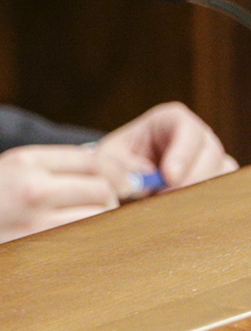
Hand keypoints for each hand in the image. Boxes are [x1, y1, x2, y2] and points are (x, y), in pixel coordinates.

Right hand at [0, 144, 120, 289]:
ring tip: (78, 232)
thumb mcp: (0, 171)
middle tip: (94, 213)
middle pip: (105, 190)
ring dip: (98, 226)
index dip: (110, 175)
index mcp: (24, 160)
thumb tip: (100, 177)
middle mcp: (34, 186)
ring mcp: (36, 222)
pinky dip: (85, 246)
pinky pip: (82, 245)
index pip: (96, 161)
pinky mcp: (36, 251)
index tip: (111, 187)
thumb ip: (46, 170)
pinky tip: (70, 249)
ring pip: (100, 220)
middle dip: (107, 202)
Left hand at [94, 101, 235, 193]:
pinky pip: (221, 190)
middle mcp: (198, 136)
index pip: (188, 130)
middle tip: (169, 198)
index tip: (170, 177)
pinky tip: (181, 211)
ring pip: (220, 174)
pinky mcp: (215, 178)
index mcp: (172, 119)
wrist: (126, 174)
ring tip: (170, 207)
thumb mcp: (108, 157)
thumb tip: (142, 178)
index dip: (182, 154)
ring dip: (197, 192)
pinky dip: (203, 202)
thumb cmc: (117, 159)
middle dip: (191, 179)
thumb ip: (118, 165)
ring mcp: (211, 157)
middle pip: (211, 154)